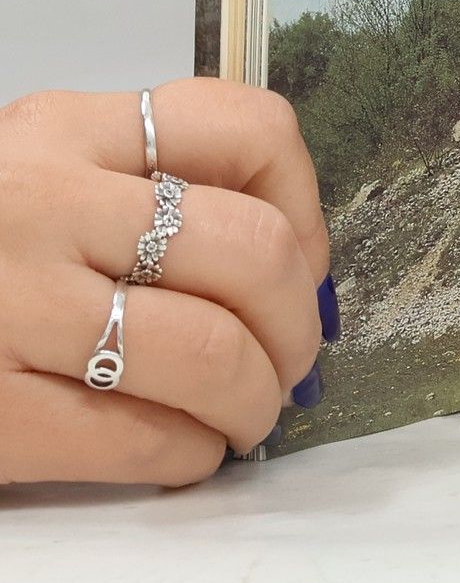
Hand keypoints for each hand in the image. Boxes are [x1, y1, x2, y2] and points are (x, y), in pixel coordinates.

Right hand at [0, 81, 334, 488]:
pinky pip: (141, 437)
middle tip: (288, 362)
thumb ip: (142, 193)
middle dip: (296, 324)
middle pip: (253, 249)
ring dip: (255, 400)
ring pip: (213, 352)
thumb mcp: (34, 180)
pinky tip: (181, 452)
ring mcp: (5, 303)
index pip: (249, 128)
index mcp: (64, 129)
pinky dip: (189, 454)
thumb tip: (295, 270)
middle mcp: (39, 200)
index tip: (301, 262)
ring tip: (243, 416)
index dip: (307, 206)